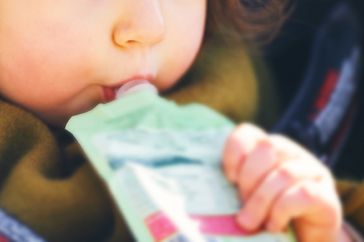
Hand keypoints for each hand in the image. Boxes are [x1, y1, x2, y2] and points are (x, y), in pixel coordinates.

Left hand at [223, 123, 343, 241]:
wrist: (305, 238)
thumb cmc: (269, 214)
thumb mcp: (249, 195)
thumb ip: (237, 186)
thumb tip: (213, 192)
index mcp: (270, 149)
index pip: (248, 132)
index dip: (234, 152)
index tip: (229, 178)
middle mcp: (293, 153)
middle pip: (267, 148)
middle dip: (248, 178)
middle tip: (241, 204)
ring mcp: (312, 172)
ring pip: (283, 173)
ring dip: (261, 200)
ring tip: (249, 222)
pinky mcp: (326, 196)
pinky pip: (302, 194)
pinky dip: (280, 211)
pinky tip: (273, 225)